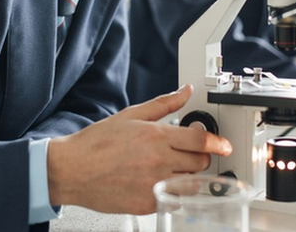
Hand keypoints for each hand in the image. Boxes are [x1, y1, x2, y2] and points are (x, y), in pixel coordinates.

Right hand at [46, 84, 231, 214]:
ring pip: (190, 184)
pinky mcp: (147, 204)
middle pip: (199, 163)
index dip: (217, 142)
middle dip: (199, 157)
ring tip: (172, 169)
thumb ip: (164, 104)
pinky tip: (159, 183)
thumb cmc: (96, 143)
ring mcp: (153, 185)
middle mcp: (157, 161)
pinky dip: (172, 193)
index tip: (224, 145)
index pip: (200, 140)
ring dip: (189, 176)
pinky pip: (173, 201)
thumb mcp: (131, 115)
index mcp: (155, 136)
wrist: (71, 170)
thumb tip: (186, 91)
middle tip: (188, 153)